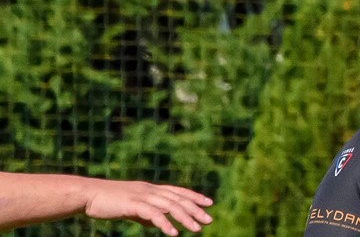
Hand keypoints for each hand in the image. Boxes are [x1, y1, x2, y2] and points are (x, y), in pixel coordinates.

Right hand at [81, 180, 214, 234]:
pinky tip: (173, 232)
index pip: (178, 191)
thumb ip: (144, 214)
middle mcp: (150, 190)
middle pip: (178, 199)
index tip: (209, 203)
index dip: (194, 196)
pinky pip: (153, 215)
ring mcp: (142, 196)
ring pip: (170, 206)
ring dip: (185, 218)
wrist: (88, 194)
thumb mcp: (130, 207)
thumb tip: (156, 223)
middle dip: (195, 209)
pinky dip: (165, 224)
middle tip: (209, 220)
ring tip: (197, 229)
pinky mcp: (133, 204)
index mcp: (150, 189)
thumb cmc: (107, 202)